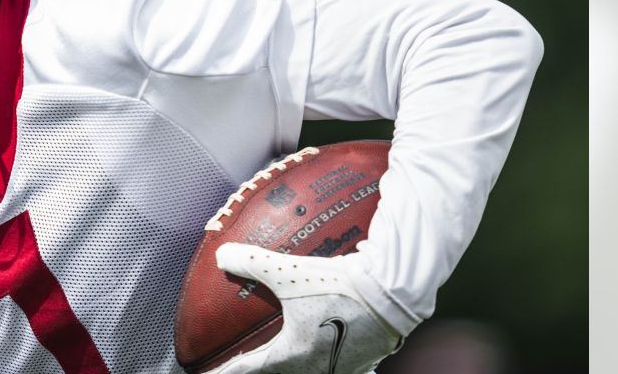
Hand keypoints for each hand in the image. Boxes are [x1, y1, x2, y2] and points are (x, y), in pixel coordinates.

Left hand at [210, 246, 402, 373]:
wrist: (394, 292)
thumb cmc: (341, 285)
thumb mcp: (290, 271)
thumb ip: (253, 262)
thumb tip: (222, 256)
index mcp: (295, 354)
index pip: (249, 369)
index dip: (226, 371)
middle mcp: (317, 368)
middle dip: (256, 372)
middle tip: (240, 367)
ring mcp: (342, 368)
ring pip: (305, 373)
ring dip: (286, 368)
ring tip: (276, 359)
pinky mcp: (362, 359)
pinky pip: (331, 366)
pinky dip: (314, 359)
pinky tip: (317, 348)